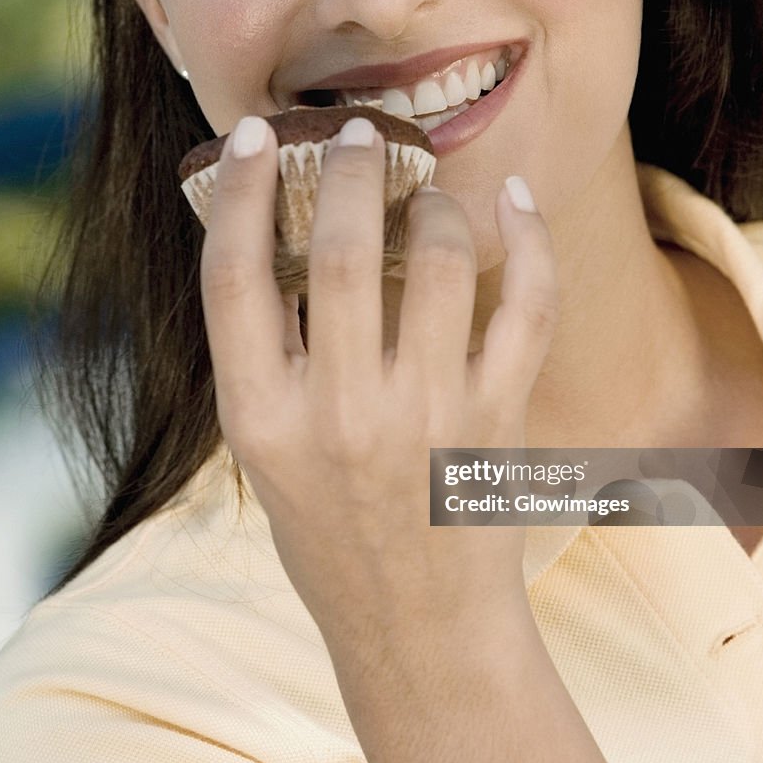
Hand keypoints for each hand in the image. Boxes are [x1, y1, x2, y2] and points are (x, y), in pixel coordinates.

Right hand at [200, 114, 558, 641]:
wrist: (416, 628)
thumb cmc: (327, 534)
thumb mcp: (263, 452)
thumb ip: (265, 354)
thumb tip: (284, 232)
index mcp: (260, 419)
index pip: (233, 277)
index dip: (237, 192)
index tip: (252, 135)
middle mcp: (341, 414)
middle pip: (343, 251)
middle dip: (350, 168)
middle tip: (355, 134)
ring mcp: (427, 418)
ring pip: (441, 261)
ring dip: (434, 204)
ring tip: (426, 195)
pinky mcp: (498, 421)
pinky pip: (528, 306)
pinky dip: (529, 241)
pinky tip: (515, 201)